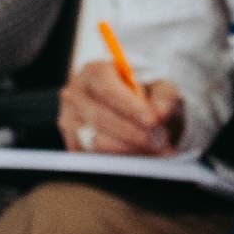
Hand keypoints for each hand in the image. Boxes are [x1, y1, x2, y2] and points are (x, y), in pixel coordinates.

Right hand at [61, 61, 185, 156]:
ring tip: (157, 153)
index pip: (105, 86)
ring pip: (96, 142)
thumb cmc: (145, 94)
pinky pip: (94, 158)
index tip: (153, 121)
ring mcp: (70, 121)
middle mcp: (75, 95)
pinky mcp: (73, 145)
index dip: (128, 105)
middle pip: (100, 117)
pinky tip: (143, 159)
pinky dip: (121, 161)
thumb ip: (164, 97)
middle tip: (161, 143)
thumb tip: (160, 113)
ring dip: (130, 150)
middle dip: (134, 134)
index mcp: (93, 71)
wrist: (132, 109)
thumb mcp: (160, 88)